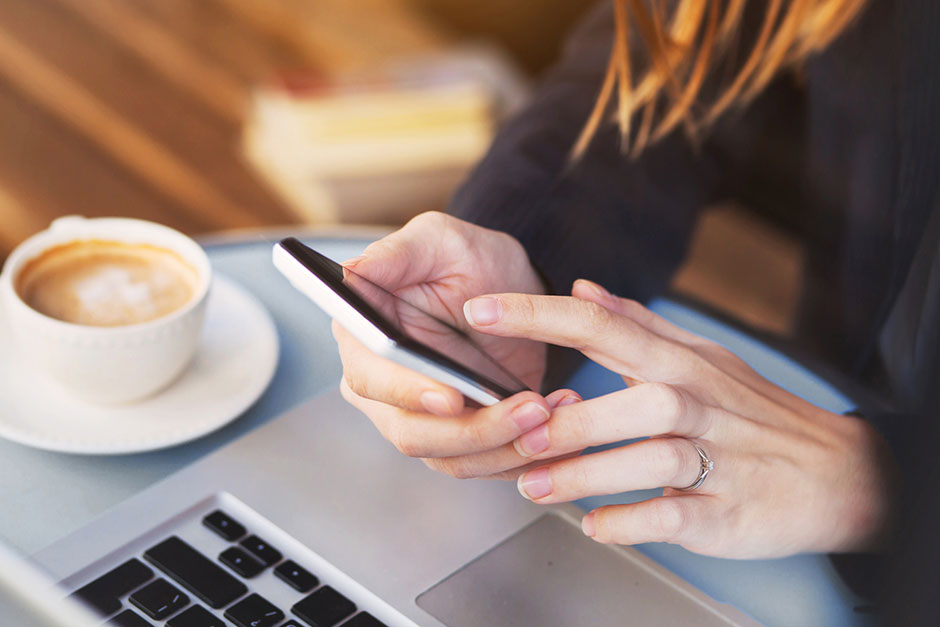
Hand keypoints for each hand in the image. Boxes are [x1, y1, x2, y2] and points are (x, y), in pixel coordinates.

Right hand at [336, 212, 571, 476]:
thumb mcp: (437, 240)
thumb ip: (395, 254)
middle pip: (413, 433)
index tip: (451, 397)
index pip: (371, 379)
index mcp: (363, 339)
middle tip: (530, 408)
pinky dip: (523, 453)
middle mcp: (383, 387)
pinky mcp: (461, 438)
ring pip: (453, 457)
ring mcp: (420, 419)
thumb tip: (349, 274)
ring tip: (552, 412)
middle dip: (474, 429)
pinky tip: (558, 423)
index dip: (407, 393)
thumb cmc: (468, 258)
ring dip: (506, 445)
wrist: (512, 288)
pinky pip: (486, 464)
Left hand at [458, 279, 894, 557]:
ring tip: (536, 486)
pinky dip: (630, 522)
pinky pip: (674, 516)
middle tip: (516, 434)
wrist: (836, 473)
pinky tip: (595, 525)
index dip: (537, 316)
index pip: (603, 325)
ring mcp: (718, 459)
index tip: (479, 311)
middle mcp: (698, 404)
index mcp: (680, 362)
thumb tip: (580, 290)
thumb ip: (634, 325)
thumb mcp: (698, 357)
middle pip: (635, 400)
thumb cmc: (752, 412)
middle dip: (569, 419)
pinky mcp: (727, 511)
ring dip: (587, 474)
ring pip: (652, 459)